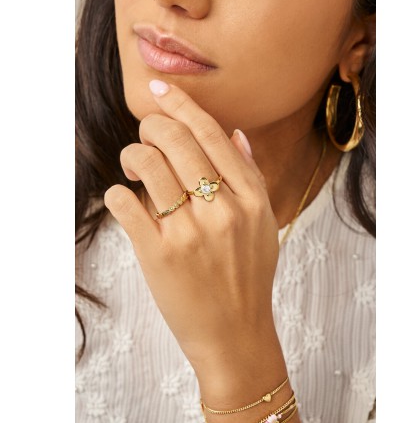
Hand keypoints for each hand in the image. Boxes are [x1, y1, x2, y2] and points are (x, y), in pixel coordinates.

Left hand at [105, 80, 281, 377]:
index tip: (161, 90)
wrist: (235, 332)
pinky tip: (126, 198)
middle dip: (152, 125)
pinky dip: (118, 193)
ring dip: (133, 155)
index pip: (211, 134)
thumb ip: (251, 175)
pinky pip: (125, 204)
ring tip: (135, 166)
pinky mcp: (159, 255)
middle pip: (175, 140)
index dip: (182, 105)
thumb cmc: (248, 276)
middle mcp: (222, 210)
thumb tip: (235, 134)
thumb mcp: (264, 223)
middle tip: (147, 133)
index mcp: (250, 198)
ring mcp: (190, 233)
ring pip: (147, 164)